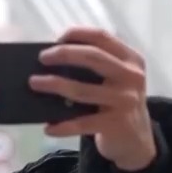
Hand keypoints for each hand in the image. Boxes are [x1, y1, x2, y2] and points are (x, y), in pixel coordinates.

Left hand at [29, 27, 156, 170]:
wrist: (137, 138)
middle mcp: (131, 77)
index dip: (78, 34)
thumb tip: (54, 58)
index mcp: (130, 59)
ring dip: (54, 85)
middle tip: (42, 58)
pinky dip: (63, 126)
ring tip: (34, 83)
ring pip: (82, 90)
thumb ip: (97, 66)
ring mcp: (124, 101)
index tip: (57, 38)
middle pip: (93, 57)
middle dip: (64, 54)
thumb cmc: (117, 101)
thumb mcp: (117, 78)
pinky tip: (48, 128)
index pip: (102, 37)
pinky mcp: (115, 124)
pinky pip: (82, 123)